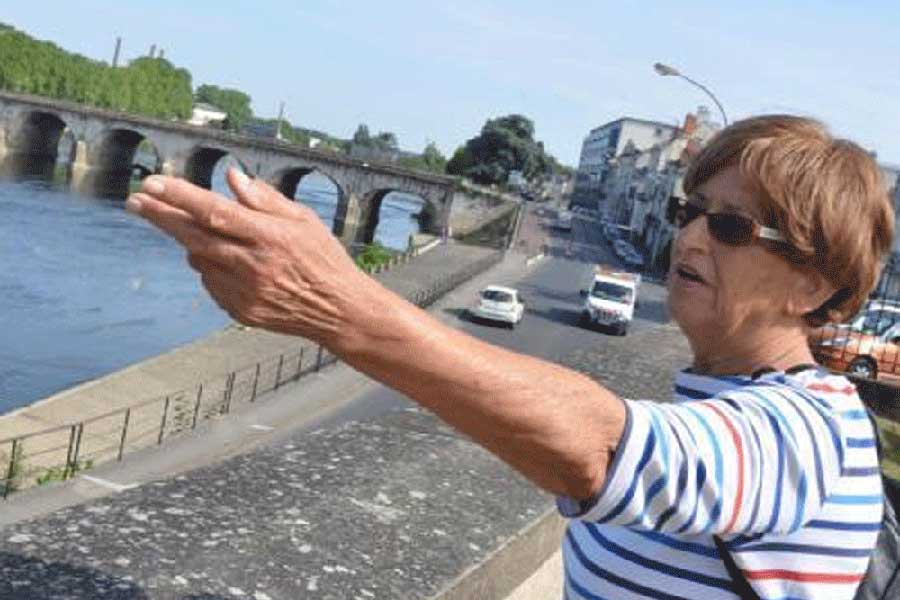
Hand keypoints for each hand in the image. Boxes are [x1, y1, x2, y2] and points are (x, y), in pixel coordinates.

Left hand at [126, 169, 370, 348]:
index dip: (180, 197)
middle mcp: (254, 265)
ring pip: (200, 260)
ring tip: (214, 235)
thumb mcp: (304, 220)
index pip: (216, 211)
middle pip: (194, 236)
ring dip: (196, 242)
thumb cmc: (324, 259)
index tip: (152, 183)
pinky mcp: (240, 311)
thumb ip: (265, 199)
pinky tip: (234, 265)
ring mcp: (245, 292)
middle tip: (136, 200)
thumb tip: (231, 177)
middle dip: (161, 216)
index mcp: (271, 237)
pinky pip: (211, 283)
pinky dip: (212, 268)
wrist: (339, 312)